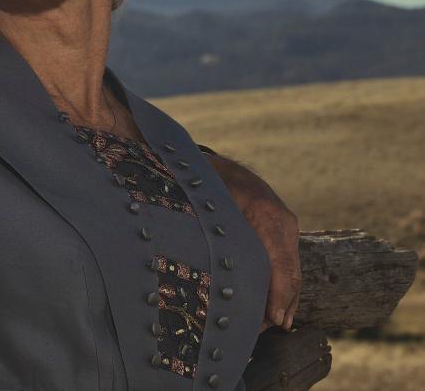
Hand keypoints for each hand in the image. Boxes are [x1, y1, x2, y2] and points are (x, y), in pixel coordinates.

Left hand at [206, 152, 301, 329]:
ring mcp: (288, 225)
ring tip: (271, 325)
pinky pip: (290, 263)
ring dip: (285, 299)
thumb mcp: (206, 204)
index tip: (274, 320)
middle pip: (289, 271)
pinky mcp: (286, 231)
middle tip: (265, 330)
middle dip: (281, 304)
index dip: (278, 294)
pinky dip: (284, 285)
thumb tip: (206, 271)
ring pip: (293, 270)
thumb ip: (211, 233)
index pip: (279, 263)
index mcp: (264, 213)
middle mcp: (282, 220)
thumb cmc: (207, 186)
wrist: (223, 167)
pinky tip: (278, 308)